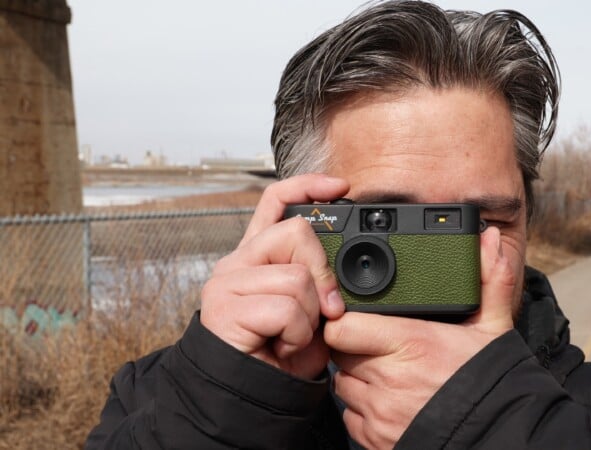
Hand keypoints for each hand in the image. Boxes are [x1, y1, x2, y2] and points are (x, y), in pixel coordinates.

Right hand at [200, 174, 348, 378]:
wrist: (253, 396)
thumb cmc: (282, 354)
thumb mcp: (313, 311)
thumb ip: (322, 282)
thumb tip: (344, 273)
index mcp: (258, 257)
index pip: (276, 202)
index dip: (307, 186)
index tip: (340, 187)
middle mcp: (237, 263)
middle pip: (296, 233)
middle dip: (324, 274)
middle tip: (325, 311)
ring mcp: (227, 284)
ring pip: (297, 277)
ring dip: (310, 316)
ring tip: (293, 336)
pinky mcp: (224, 308)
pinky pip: (287, 309)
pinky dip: (298, 335)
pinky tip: (283, 347)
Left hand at [325, 226, 517, 448]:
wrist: (498, 433)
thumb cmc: (491, 381)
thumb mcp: (494, 327)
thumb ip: (489, 279)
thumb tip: (488, 239)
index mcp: (410, 343)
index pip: (342, 327)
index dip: (345, 321)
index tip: (356, 319)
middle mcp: (388, 378)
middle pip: (341, 354)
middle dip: (354, 347)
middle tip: (379, 345)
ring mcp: (380, 412)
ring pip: (343, 385)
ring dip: (357, 377)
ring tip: (386, 372)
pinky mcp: (376, 440)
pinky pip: (351, 417)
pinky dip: (363, 409)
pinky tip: (388, 400)